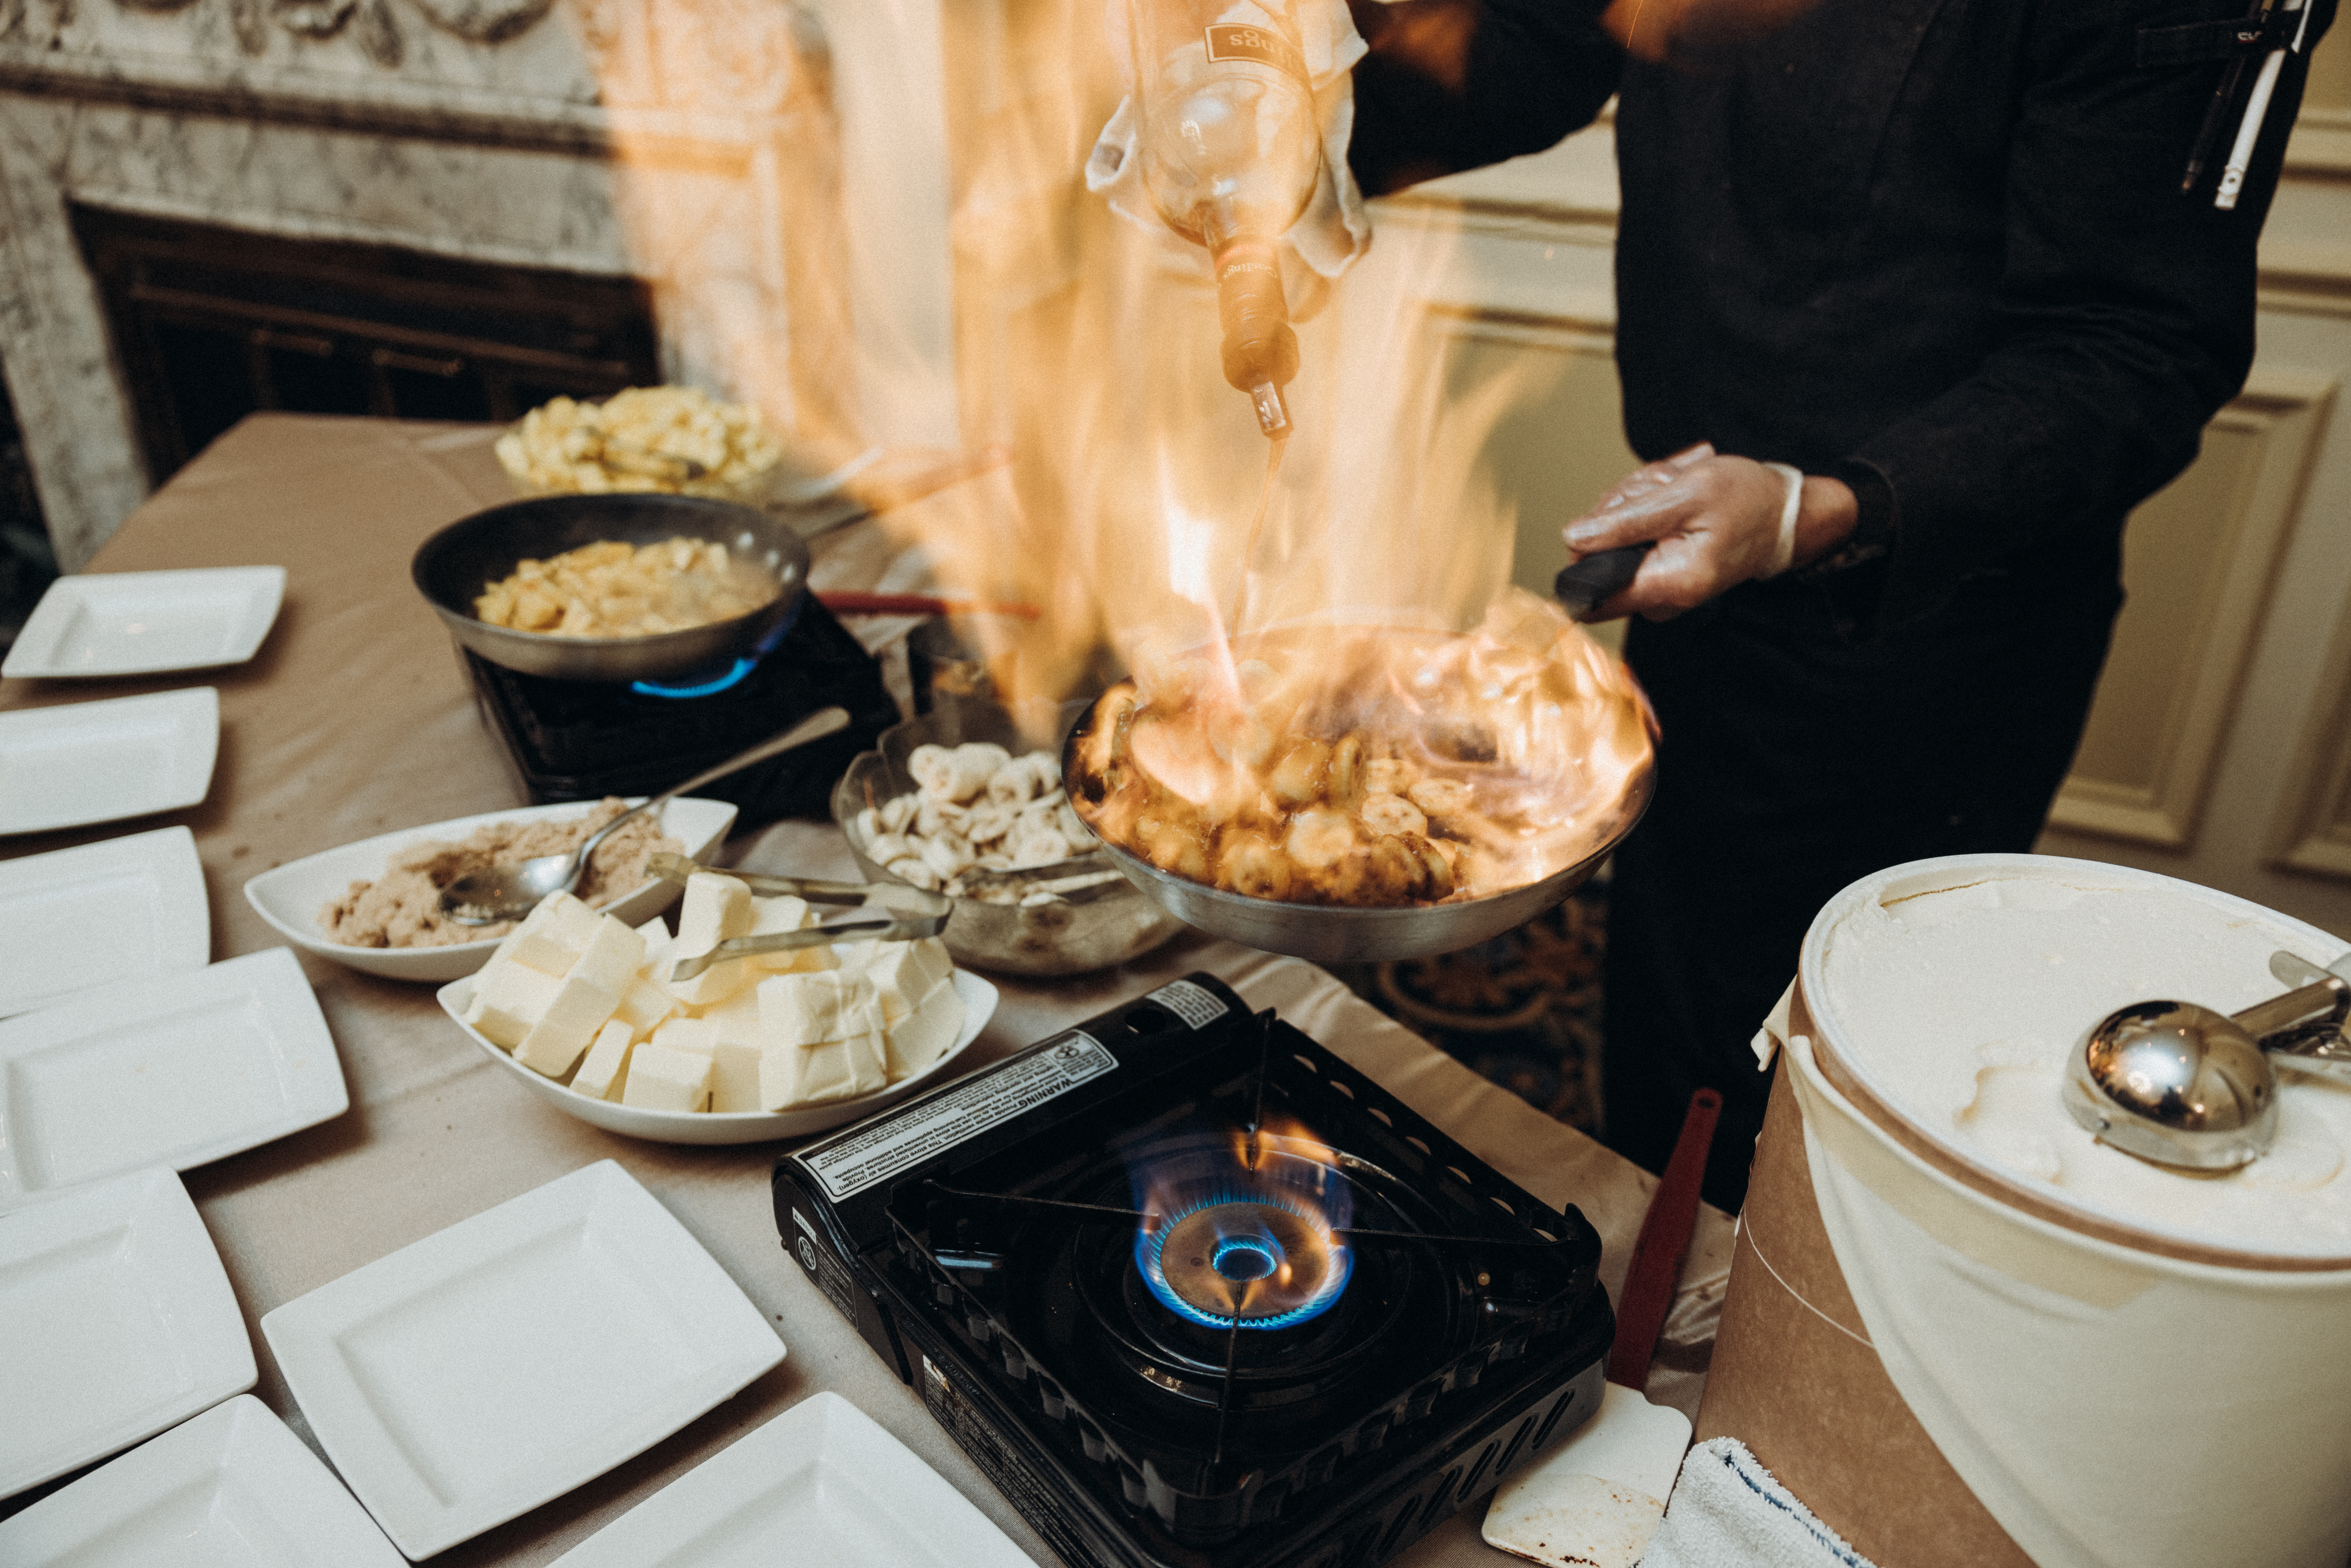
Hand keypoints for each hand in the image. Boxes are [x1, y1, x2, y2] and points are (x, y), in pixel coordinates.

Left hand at [1564, 447, 1858, 619]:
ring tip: (1671, 491)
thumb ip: (1625, 521)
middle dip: (1618, 511)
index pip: (1591, 598)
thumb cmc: (1744, 500)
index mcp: (1668, 584)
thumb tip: (1573, 538)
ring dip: (1633, 505)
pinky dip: (1643, 514)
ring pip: (1611, 543)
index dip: (1582, 556)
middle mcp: (1660, 598)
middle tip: (1658, 489)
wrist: (1780, 512)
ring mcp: (1659, 589)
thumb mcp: (1684, 495)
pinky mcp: (1660, 574)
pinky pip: (1629, 542)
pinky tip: (1670, 501)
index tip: (1604, 522)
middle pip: (1597, 557)